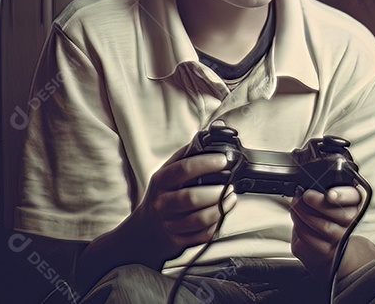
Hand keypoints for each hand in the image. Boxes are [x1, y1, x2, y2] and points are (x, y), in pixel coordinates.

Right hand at [131, 143, 237, 260]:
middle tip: (230, 185)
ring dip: (221, 208)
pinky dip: (216, 225)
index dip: (206, 164)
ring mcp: (170, 224)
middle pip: (191, 197)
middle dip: (216, 191)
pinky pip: (202, 235)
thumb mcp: (167, 172)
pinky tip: (221, 215)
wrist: (143, 231)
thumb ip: (187, 154)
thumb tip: (212, 134)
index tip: (223, 160)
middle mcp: (162, 203)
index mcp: (161, 181)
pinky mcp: (178, 241)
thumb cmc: (162, 195)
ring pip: (199, 219)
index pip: (183, 169)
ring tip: (231, 198)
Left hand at [290, 186, 363, 277]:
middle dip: (318, 203)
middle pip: (340, 214)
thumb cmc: (325, 215)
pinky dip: (301, 229)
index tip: (329, 194)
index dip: (342, 196)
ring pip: (326, 227)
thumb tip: (303, 188)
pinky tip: (297, 221)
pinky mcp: (329, 251)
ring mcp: (341, 237)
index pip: (354, 197)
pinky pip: (314, 240)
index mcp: (355, 202)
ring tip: (295, 206)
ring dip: (306, 215)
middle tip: (305, 196)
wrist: (326, 245)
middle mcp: (351, 220)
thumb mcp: (326, 197)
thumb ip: (319, 190)